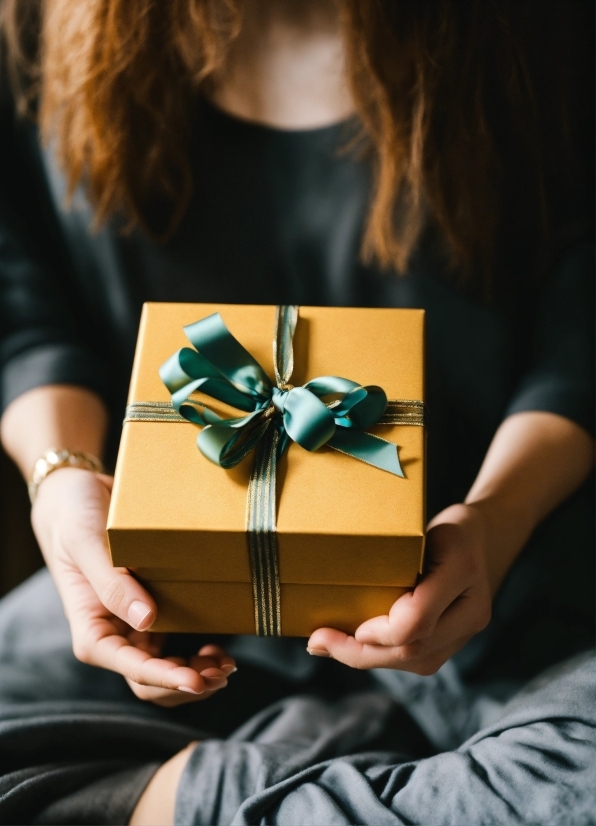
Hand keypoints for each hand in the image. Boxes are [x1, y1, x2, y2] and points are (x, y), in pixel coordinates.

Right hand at [32, 467, 235, 705]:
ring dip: (196, 673)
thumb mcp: (85, 543)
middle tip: (223, 673)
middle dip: (186, 683)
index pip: (130, 667)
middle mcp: (114, 633)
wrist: (76, 493)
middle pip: (150, 680)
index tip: (196, 681)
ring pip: (166, 667)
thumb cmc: (74, 516)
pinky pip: (175, 643)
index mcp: (92, 628)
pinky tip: (218, 647)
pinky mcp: (152, 610)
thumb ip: (111, 583)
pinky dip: (197, 653)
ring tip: (226, 665)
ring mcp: (134, 624)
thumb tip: (146, 620)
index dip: (164, 679)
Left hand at [307, 503, 491, 674]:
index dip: (379, 631)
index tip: (347, 623)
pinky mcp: (456, 641)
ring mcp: (467, 630)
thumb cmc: (440, 524)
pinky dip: (383, 656)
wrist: (483, 538)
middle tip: (318, 642)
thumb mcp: (417, 525)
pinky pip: (419, 659)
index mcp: (462, 570)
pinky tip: (354, 647)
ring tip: (328, 646)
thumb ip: (394, 556)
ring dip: (369, 659)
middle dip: (360, 652)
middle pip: (414, 649)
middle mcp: (472, 609)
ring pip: (417, 661)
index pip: (417, 620)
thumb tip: (346, 584)